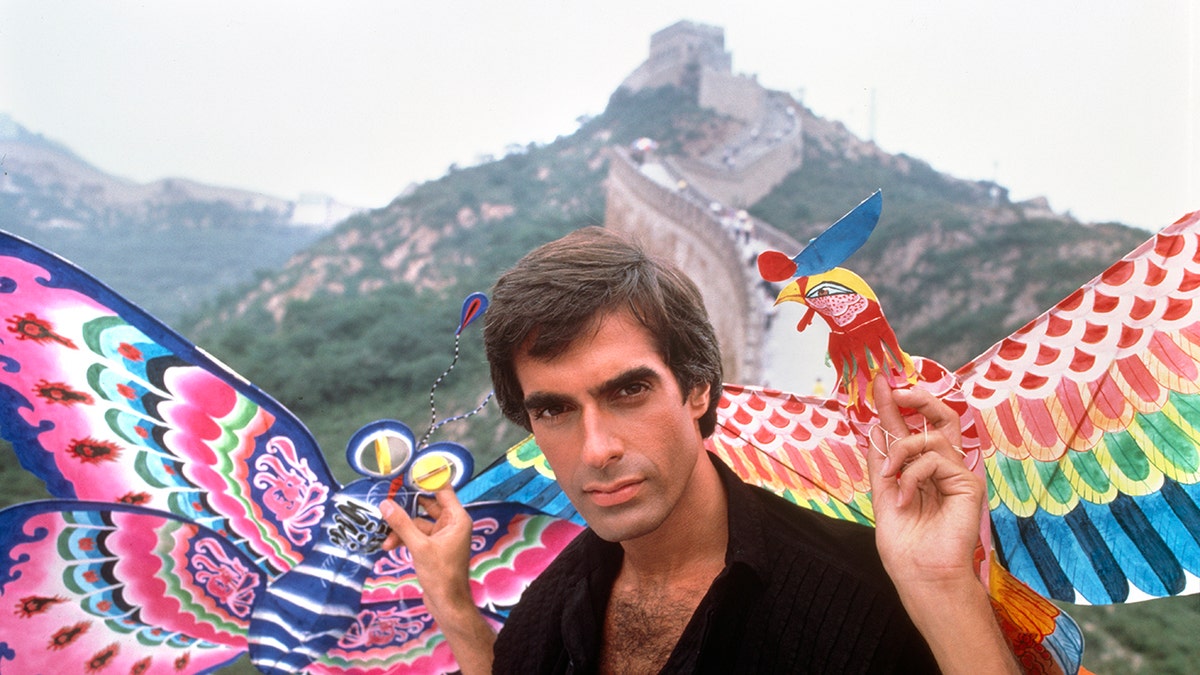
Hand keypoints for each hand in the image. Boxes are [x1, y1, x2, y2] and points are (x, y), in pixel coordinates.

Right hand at [379, 489, 496, 674]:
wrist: (447, 604)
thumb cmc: (440, 574)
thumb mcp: (419, 547)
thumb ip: (402, 524)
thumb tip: (385, 503)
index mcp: (457, 518)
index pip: (442, 489)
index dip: (424, 480)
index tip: (405, 473)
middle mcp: (452, 523)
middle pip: (427, 505)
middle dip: (406, 507)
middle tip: (386, 501)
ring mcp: (442, 536)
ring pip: (418, 522)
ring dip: (402, 528)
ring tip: (386, 539)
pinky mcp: (433, 547)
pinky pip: (417, 535)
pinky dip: (404, 538)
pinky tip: (389, 546)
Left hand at [866, 374, 982, 586]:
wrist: (921, 575)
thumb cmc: (905, 545)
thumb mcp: (883, 494)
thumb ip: (882, 461)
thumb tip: (877, 426)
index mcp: (921, 471)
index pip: (910, 430)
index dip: (896, 405)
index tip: (880, 382)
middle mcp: (943, 468)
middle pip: (941, 418)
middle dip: (918, 398)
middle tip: (895, 391)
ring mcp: (958, 474)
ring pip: (931, 436)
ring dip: (901, 453)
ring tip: (889, 479)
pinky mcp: (968, 483)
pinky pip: (935, 458)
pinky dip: (912, 474)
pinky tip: (905, 498)